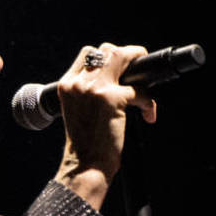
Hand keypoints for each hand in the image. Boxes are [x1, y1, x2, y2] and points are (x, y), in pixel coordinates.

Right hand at [53, 43, 156, 205]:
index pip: (87, 53)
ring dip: (139, 65)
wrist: (85, 166)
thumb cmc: (85, 144)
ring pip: (122, 57)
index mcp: (66, 85)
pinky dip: (148, 103)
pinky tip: (148, 115)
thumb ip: (88, 92)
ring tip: (145, 82)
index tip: (120, 67)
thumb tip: (117, 79)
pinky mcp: (112, 99)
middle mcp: (78, 83)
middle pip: (106, 50)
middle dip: (126, 54)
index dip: (107, 56)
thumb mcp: (77, 111)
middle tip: (138, 67)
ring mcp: (94, 89)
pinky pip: (139, 90)